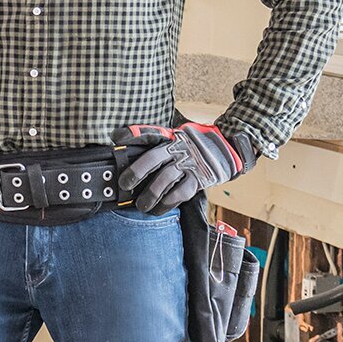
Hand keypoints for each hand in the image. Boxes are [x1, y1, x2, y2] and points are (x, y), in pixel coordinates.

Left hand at [114, 122, 256, 213]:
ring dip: (150, 195)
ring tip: (140, 205)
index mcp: (170, 136)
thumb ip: (156, 142)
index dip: (131, 134)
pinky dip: (167, 203)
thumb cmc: (192, 146)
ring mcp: (189, 163)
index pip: (148, 132)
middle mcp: (178, 148)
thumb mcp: (175, 137)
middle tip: (124, 185)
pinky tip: (158, 209)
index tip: (116, 139)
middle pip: (153, 158)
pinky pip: (180, 193)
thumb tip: (125, 147)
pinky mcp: (199, 178)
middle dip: (136, 172)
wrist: (226, 148)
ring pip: (165, 179)